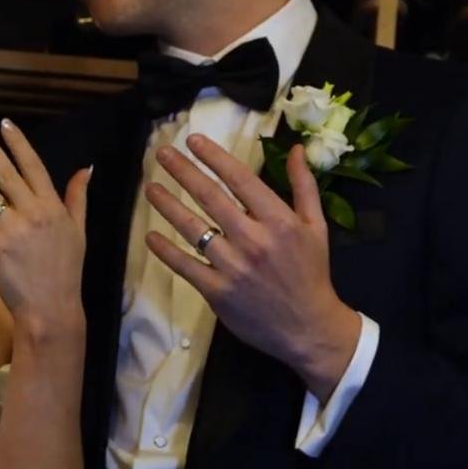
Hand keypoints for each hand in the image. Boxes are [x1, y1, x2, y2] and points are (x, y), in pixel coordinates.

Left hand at [0, 119, 90, 334]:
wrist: (51, 307)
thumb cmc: (66, 269)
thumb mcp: (79, 230)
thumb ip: (77, 197)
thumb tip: (86, 168)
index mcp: (53, 207)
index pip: (33, 166)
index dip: (18, 143)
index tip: (5, 124)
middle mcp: (32, 213)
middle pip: (7, 173)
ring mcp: (11, 230)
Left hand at [144, 136, 360, 397]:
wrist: (308, 328)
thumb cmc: (311, 272)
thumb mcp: (317, 226)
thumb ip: (304, 185)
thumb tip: (294, 148)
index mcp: (278, 220)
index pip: (239, 179)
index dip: (213, 157)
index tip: (193, 140)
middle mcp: (253, 239)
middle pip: (210, 197)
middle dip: (183, 171)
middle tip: (162, 154)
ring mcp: (232, 266)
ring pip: (192, 229)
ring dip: (167, 205)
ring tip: (151, 188)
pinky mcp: (217, 292)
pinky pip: (185, 266)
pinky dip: (165, 250)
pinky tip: (150, 236)